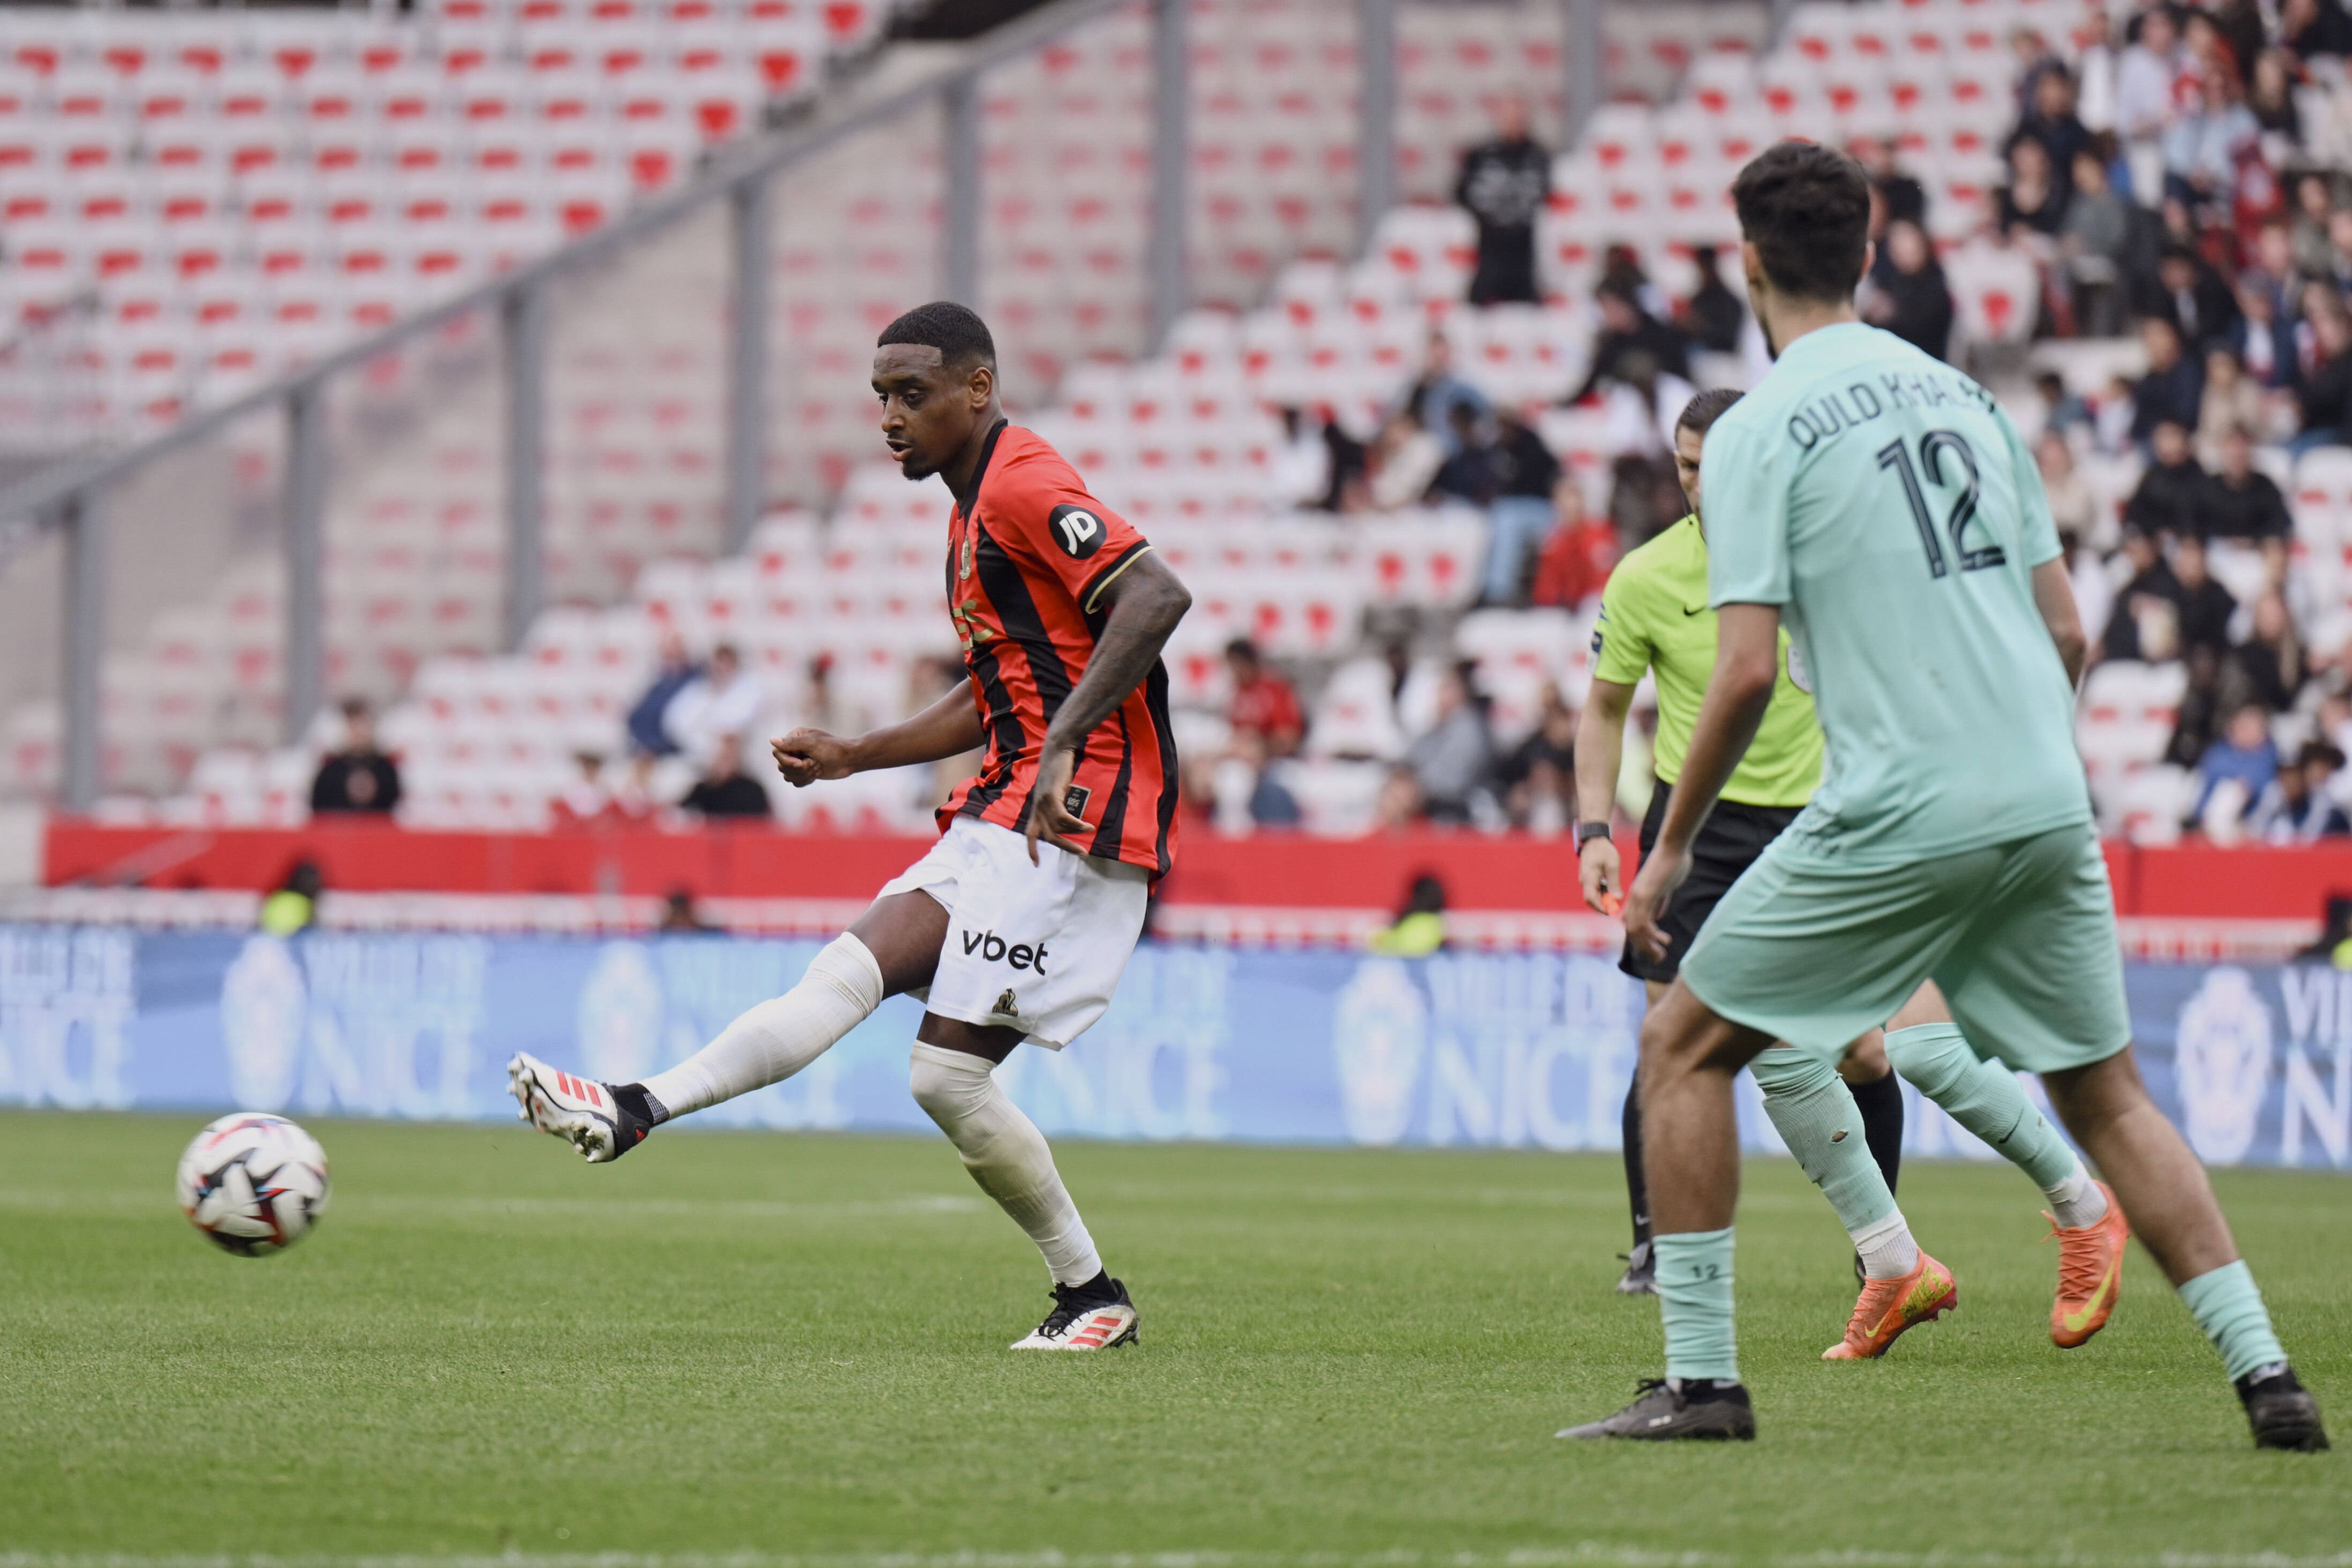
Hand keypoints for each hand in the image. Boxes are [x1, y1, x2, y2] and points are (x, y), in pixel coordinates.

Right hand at [770, 729, 854, 787]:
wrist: (850, 759)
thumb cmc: (833, 748)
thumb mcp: (812, 743)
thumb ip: (791, 743)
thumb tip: (771, 740)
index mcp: (794, 738)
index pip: (777, 753)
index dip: (787, 761)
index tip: (801, 762)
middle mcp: (794, 749)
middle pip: (782, 766)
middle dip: (800, 769)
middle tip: (815, 763)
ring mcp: (799, 761)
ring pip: (788, 776)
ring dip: (805, 775)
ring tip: (818, 766)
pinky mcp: (805, 772)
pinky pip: (796, 782)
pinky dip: (807, 780)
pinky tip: (818, 773)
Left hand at [1023, 744, 1092, 864]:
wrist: (1056, 751)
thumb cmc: (1057, 771)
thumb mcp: (1053, 792)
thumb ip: (1055, 806)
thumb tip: (1064, 821)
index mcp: (1036, 809)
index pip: (1030, 834)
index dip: (1032, 850)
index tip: (1036, 864)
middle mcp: (1037, 808)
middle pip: (1047, 836)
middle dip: (1065, 846)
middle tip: (1082, 853)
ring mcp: (1043, 802)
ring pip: (1058, 827)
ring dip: (1075, 833)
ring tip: (1090, 831)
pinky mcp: (1051, 795)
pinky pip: (1064, 817)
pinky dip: (1076, 824)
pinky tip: (1087, 826)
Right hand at [1578, 835, 1622, 916]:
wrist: (1594, 839)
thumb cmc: (1604, 850)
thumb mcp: (1612, 865)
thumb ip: (1614, 883)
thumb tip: (1618, 899)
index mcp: (1588, 878)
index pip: (1590, 899)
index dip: (1600, 907)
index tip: (1612, 912)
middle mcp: (1584, 881)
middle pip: (1591, 900)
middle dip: (1603, 905)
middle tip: (1617, 907)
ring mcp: (1585, 880)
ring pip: (1593, 895)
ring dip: (1604, 899)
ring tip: (1616, 897)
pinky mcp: (1589, 879)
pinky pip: (1594, 890)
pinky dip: (1603, 893)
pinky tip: (1612, 890)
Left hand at [1622, 839, 1693, 962]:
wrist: (1673, 846)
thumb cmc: (1672, 862)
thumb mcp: (1664, 886)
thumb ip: (1660, 901)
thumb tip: (1657, 916)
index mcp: (1638, 896)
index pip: (1633, 923)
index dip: (1644, 938)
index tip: (1659, 944)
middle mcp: (1634, 898)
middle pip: (1632, 931)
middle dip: (1644, 947)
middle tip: (1658, 958)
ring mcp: (1638, 897)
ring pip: (1635, 930)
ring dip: (1647, 946)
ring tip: (1660, 955)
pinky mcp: (1645, 895)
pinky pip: (1642, 922)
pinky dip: (1650, 936)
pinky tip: (1662, 941)